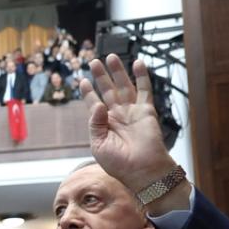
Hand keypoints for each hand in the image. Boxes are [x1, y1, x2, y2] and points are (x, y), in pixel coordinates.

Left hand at [80, 55, 174, 193]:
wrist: (141, 171)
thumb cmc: (119, 164)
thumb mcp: (98, 145)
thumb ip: (95, 123)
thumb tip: (98, 104)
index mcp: (104, 125)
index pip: (94, 104)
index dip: (88, 92)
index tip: (82, 81)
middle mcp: (117, 116)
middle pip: (108, 91)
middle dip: (101, 76)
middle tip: (94, 62)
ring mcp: (132, 112)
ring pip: (124, 86)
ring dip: (118, 72)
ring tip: (110, 57)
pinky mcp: (146, 111)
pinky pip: (145, 90)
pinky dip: (142, 77)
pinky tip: (138, 64)